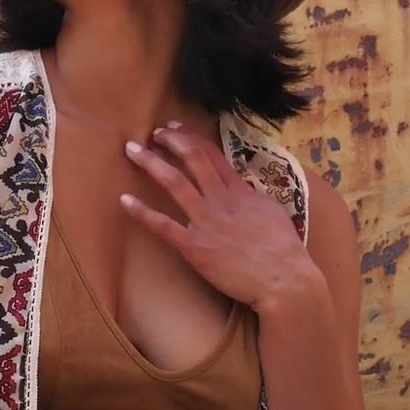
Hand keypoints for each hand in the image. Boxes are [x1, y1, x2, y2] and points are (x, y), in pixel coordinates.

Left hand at [120, 121, 313, 310]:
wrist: (284, 280)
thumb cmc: (284, 250)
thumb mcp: (272, 212)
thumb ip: (252, 196)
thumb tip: (242, 185)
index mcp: (240, 191)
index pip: (212, 155)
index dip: (190, 138)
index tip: (174, 129)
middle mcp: (221, 200)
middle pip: (192, 160)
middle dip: (171, 142)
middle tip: (153, 133)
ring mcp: (206, 222)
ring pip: (175, 183)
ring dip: (151, 164)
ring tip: (132, 151)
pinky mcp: (195, 247)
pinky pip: (164, 226)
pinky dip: (142, 213)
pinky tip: (124, 201)